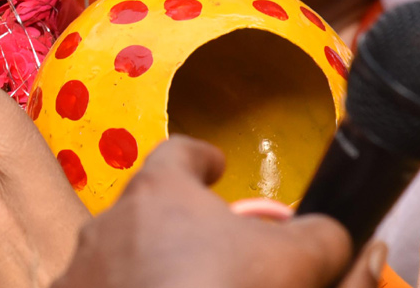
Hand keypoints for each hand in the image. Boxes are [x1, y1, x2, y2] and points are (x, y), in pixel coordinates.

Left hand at [53, 137, 386, 287]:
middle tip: (213, 253)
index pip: (178, 152)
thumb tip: (337, 234)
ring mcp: (83, 268)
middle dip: (176, 225)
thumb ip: (320, 238)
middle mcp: (110, 220)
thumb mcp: (291, 262)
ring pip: (117, 256)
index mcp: (159, 190)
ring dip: (144, 267)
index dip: (201, 158)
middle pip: (146, 208)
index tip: (217, 167)